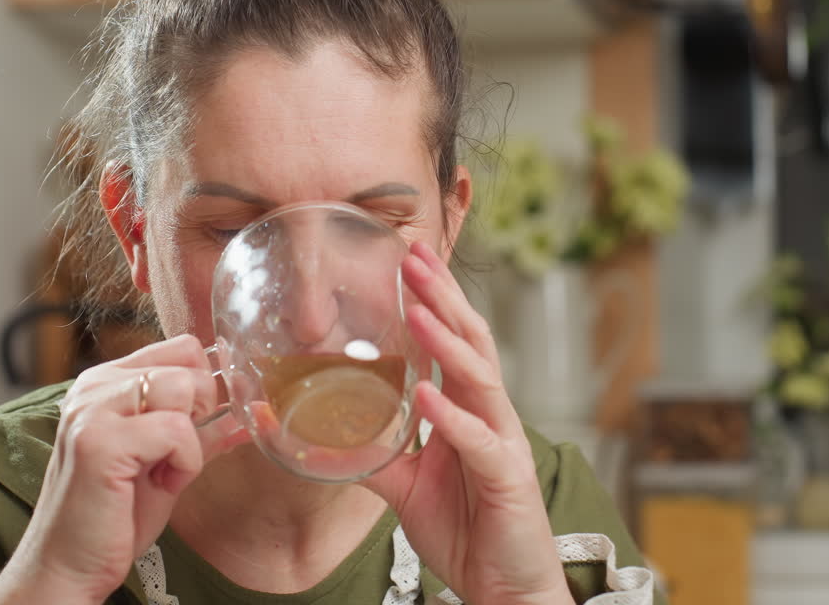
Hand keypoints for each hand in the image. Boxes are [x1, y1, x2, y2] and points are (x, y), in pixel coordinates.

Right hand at [0, 335, 242, 604]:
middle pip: (188, 362)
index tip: (197, 425)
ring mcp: (93, 409)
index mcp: (106, 382)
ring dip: (190, 440)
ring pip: (183, 388)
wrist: (69, 567)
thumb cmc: (113, 518)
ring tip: (163, 472)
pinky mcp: (100, 440)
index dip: (204, 383)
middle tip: (176, 455)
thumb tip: (245, 411)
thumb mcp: (165, 463)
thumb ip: (199, 431)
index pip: (181, 347)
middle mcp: (94, 386)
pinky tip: (160, 484)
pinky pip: (178, 430)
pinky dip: (184, 464)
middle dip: (201, 410)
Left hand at [361, 242, 574, 604]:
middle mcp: (490, 414)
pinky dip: (452, 416)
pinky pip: (479, 440)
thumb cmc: (466, 530)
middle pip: (472, 340)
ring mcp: (503, 441)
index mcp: (469, 409)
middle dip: (443, 296)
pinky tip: (427, 396)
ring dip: (446, 341)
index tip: (408, 258)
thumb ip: (373, 456)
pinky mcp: (508, 476)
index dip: (434, 298)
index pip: (454, 340)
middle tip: (413, 257)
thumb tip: (320, 436)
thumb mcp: (406, 486)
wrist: (504, 588)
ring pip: (480, 377)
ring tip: (416, 309)